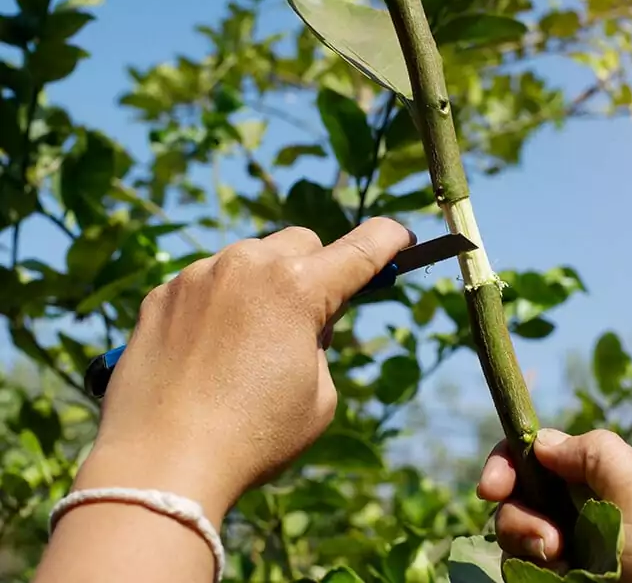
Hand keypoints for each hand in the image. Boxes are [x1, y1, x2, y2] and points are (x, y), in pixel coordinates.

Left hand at [74, 218, 413, 527]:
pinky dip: (219, 304)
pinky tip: (207, 352)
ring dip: (263, 286)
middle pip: (301, 244)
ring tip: (246, 346)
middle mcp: (246, 266)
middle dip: (314, 272)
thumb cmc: (253, 437)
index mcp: (298, 288)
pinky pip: (205, 282)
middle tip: (307, 323)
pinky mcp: (161, 295)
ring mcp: (197, 275)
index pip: (361, 249)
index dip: (388, 241)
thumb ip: (318, 344)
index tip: (400, 238)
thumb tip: (301, 323)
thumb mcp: (318, 397)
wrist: (160, 464)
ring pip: (249, 260)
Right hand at [478, 429, 631, 582]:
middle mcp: (578, 515)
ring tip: (562, 567)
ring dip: (526, 546)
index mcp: (600, 483)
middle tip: (548, 543)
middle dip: (517, 515)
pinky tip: (558, 579)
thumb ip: (594, 452)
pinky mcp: (556, 581)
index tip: (491, 487)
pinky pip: (518, 570)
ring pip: (512, 536)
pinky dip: (527, 571)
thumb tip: (540, 443)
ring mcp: (566, 555)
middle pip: (517, 496)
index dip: (508, 462)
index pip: (539, 456)